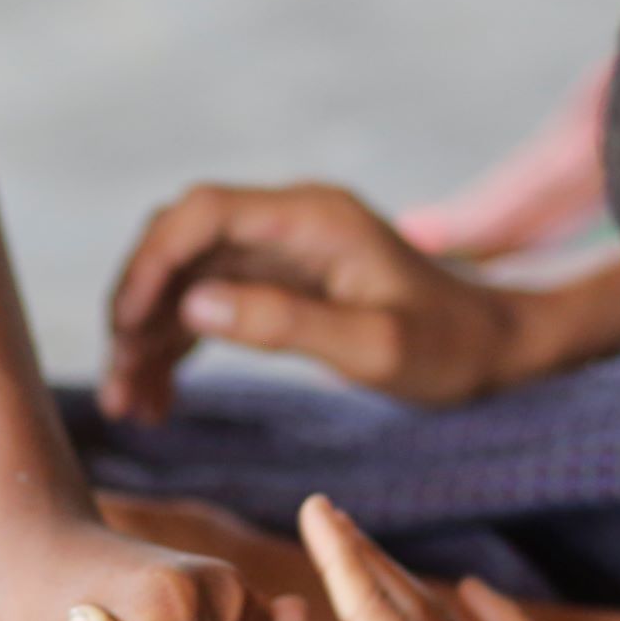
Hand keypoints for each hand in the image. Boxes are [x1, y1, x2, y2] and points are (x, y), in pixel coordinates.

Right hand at [103, 183, 527, 422]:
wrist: (498, 348)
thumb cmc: (450, 349)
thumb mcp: (375, 346)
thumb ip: (286, 322)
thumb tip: (197, 307)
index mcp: (312, 218)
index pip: (202, 213)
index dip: (152, 262)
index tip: (127, 326)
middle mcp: (289, 221)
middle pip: (180, 244)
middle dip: (138, 308)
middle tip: (121, 384)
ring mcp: (282, 251)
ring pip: (187, 280)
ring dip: (149, 338)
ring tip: (132, 407)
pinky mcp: (282, 284)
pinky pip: (210, 306)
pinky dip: (178, 349)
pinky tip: (159, 400)